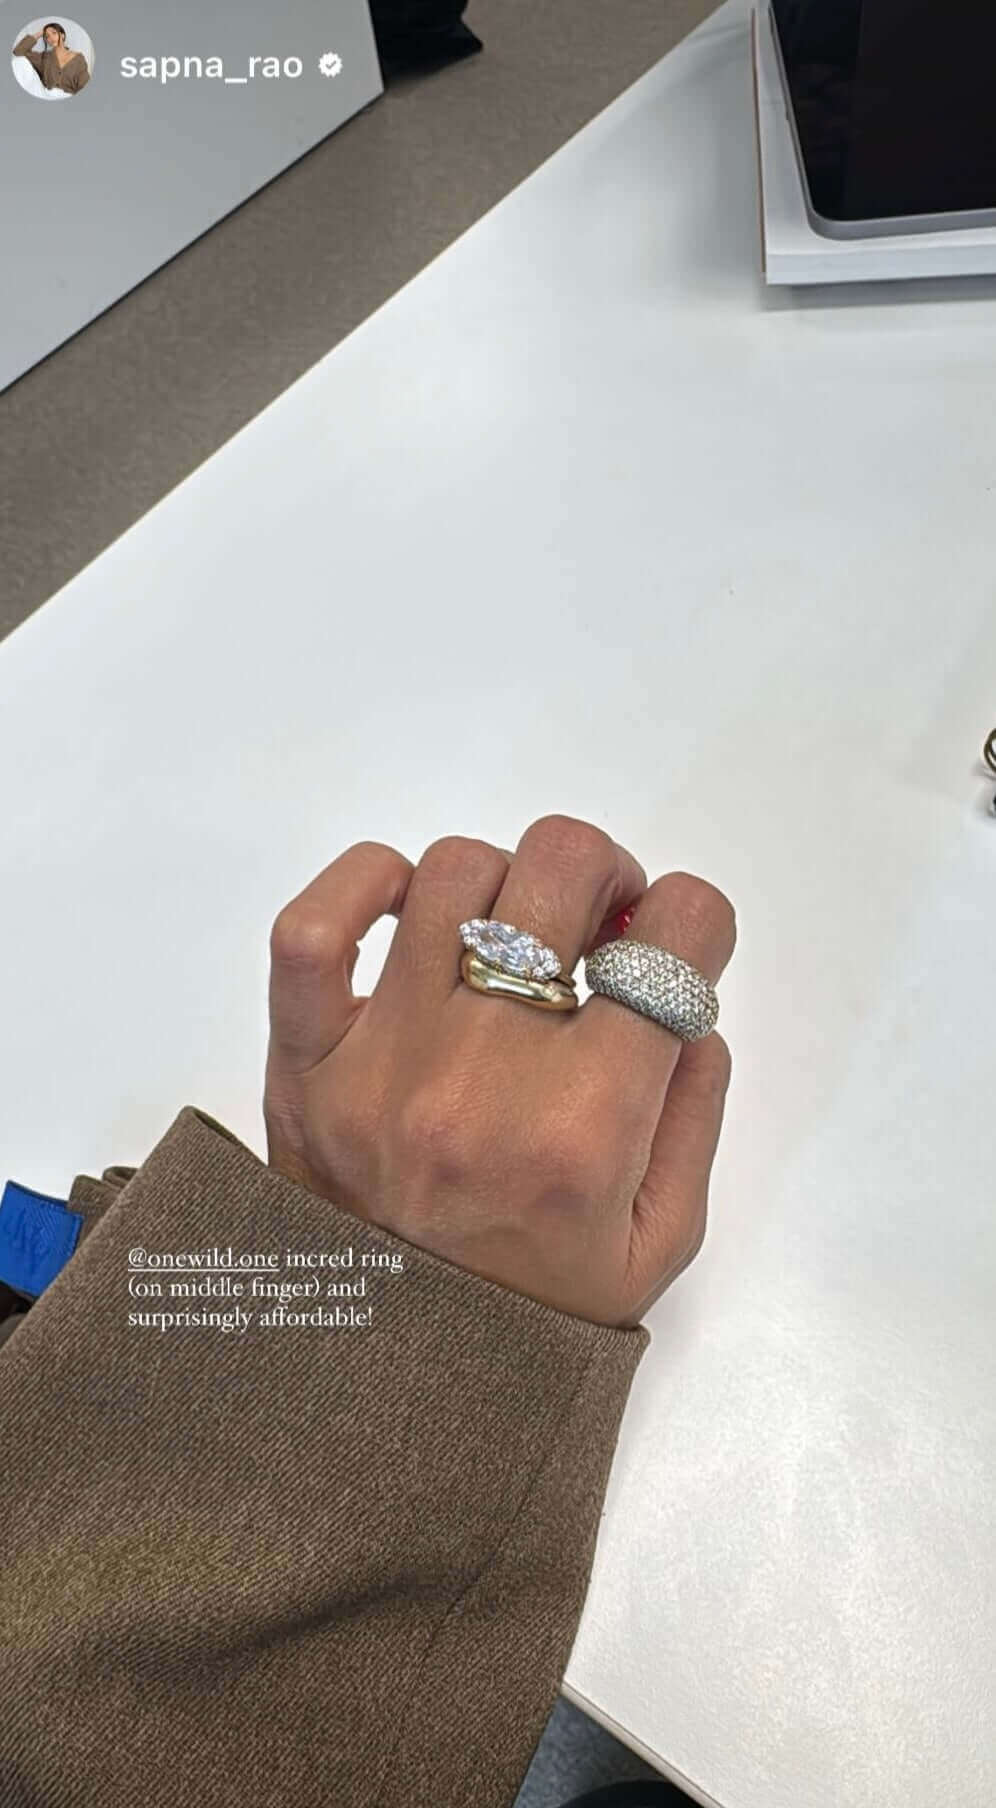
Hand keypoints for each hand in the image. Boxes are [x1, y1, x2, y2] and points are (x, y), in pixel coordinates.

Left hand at [263, 815, 734, 1327]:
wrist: (388, 1379)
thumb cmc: (531, 1309)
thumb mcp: (658, 1243)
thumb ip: (693, 1114)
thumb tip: (684, 1002)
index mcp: (584, 1132)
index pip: (670, 945)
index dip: (694, 920)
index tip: (676, 947)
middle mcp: (482, 1082)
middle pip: (561, 869)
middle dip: (608, 877)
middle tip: (602, 928)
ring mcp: (381, 1062)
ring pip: (454, 874)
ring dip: (506, 885)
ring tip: (513, 938)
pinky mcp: (304, 1060)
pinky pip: (314, 925)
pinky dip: (364, 882)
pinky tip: (411, 907)